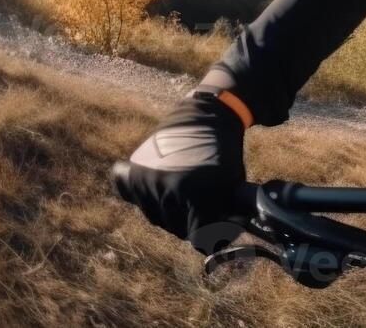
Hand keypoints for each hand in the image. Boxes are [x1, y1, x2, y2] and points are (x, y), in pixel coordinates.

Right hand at [114, 92, 246, 251]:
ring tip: (184, 193)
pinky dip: (142, 196)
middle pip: (176, 230)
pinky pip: (131, 197)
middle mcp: (168, 190)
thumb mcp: (234, 188)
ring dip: (169, 212)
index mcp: (197, 196)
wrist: (208, 116)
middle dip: (191, 223)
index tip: (217, 228)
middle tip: (201, 206)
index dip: (212, 236)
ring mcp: (147, 181)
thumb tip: (216, 249)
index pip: (199, 239)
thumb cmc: (225, 155)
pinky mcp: (133, 171)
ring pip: (156, 218)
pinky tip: (158, 186)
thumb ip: (226, 221)